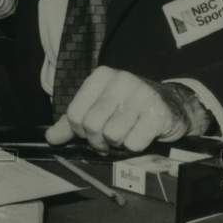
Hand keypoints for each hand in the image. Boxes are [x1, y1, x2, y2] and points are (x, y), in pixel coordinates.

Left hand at [45, 66, 210, 152]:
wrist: (172, 106)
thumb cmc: (129, 107)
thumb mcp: (99, 107)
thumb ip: (72, 122)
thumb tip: (50, 137)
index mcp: (101, 75)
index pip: (74, 114)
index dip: (80, 131)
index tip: (90, 132)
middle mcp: (121, 80)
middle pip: (92, 126)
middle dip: (98, 141)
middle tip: (109, 139)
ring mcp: (141, 95)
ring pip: (112, 135)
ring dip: (118, 144)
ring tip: (126, 134)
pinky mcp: (158, 113)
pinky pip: (134, 143)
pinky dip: (135, 146)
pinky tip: (141, 135)